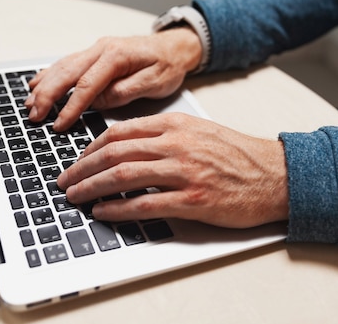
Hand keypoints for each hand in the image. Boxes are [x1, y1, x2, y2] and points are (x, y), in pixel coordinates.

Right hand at [26, 28, 201, 130]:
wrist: (175, 46)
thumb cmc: (168, 65)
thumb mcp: (154, 83)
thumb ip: (124, 92)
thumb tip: (97, 102)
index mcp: (117, 56)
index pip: (87, 84)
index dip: (70, 106)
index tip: (58, 124)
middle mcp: (102, 49)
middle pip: (67, 73)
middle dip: (47, 95)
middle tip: (33, 115)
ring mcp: (96, 49)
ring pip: (62, 66)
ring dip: (44, 85)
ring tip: (29, 102)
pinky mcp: (94, 53)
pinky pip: (66, 62)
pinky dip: (49, 73)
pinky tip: (37, 82)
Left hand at [57, 113, 288, 228]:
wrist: (274, 174)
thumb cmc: (235, 155)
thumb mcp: (197, 131)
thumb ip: (162, 135)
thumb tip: (124, 147)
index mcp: (174, 124)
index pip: (118, 132)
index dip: (90, 148)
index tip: (76, 161)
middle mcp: (175, 144)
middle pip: (113, 153)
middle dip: (81, 169)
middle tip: (64, 181)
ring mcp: (183, 172)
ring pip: (122, 176)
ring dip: (91, 188)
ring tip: (75, 197)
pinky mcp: (192, 200)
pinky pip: (144, 204)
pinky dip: (118, 209)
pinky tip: (103, 212)